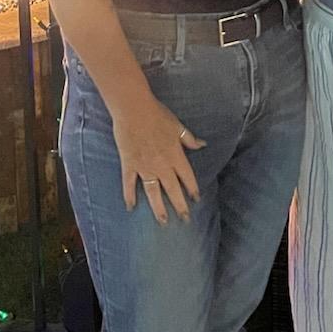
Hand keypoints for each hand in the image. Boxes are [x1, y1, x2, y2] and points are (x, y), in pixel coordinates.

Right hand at [112, 98, 204, 224]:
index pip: (187, 177)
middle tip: (185, 219)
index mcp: (175, 155)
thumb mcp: (177, 126)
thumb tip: (202, 145)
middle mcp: (162, 165)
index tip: (196, 199)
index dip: (192, 189)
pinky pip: (129, 184)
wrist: (134, 110)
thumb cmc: (157, 115)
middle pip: (172, 190)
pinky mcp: (129, 165)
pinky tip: (131, 207)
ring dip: (158, 208)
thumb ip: (189, 139)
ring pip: (153, 192)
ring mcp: (145, 167)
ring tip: (163, 221)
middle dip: (180, 206)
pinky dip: (129, 195)